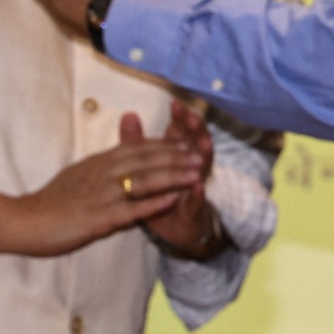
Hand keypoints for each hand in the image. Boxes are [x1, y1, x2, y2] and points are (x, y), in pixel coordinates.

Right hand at [0, 113, 200, 256]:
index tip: (184, 142)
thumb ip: (98, 167)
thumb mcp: (76, 175)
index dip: (162, 145)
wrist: (25, 221)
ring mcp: (101, 195)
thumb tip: (113, 158)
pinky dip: (155, 203)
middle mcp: (102, 174)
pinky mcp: (99, 217)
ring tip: (196, 174)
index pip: (136, 149)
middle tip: (200, 154)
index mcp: (97, 163)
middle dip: (175, 157)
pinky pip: (132, 209)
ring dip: (172, 176)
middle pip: (145, 161)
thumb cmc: (50, 202)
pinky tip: (174, 200)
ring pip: (144, 181)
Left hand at [142, 101, 227, 259]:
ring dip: (204, 157)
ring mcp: (195, 189)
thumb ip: (137, 142)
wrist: (172, 229)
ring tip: (204, 144)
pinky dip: (198, 195)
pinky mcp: (194, 211)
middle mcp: (191, 169)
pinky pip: (197, 203)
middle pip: (195, 145)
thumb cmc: (158, 195)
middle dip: (195, 131)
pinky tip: (199, 187)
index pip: (181, 132)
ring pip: (203, 170)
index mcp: (178, 157)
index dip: (179, 118)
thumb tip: (129, 114)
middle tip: (193, 116)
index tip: (175, 104)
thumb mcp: (144, 168)